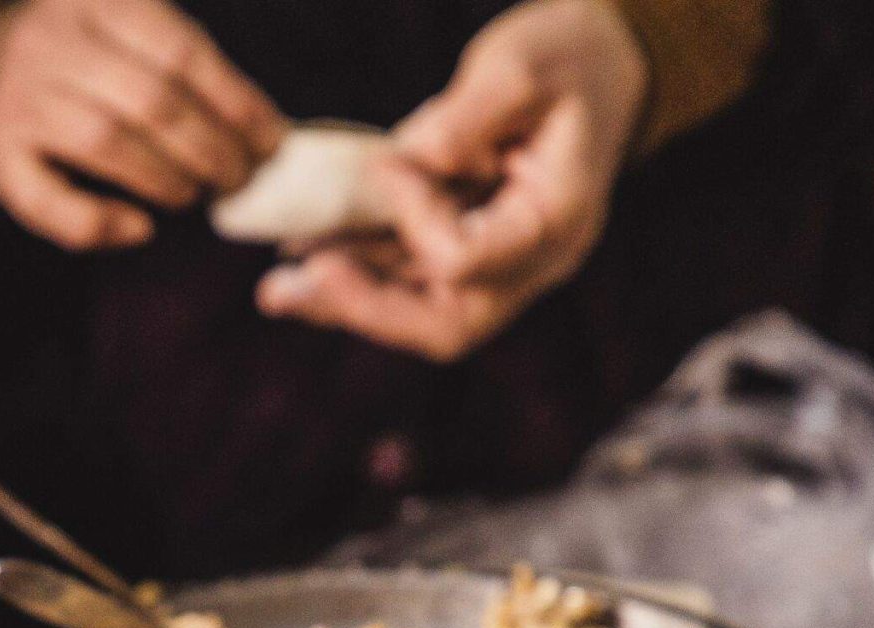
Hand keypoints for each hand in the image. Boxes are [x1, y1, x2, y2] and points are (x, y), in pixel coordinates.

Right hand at [0, 0, 284, 249]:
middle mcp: (49, 39)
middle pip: (151, 100)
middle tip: (240, 179)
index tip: (272, 141)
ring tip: (196, 196)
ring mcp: (16, 98)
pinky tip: (139, 227)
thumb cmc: (83, 65)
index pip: (182, 51)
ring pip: (107, 144)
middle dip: (212, 149)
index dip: (237, 103)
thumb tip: (264, 131)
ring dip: (168, 181)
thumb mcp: (126, 32)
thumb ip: (182, 65)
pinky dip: (104, 223)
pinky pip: (54, 205)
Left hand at [257, 0, 643, 361]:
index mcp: (555, 221)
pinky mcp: (466, 249)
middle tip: (288, 287)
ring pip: (418, 313)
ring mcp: (499, 265)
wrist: (597, 65)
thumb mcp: (523, 63)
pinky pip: (408, 282)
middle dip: (363, 308)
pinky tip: (299, 257)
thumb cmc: (567, 57)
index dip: (415, 220)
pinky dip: (356, 272)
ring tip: (276, 288)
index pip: (469, 260)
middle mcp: (529, 262)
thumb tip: (406, 164)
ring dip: (344, 301)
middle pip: (445, 324)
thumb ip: (468, 113)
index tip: (388, 164)